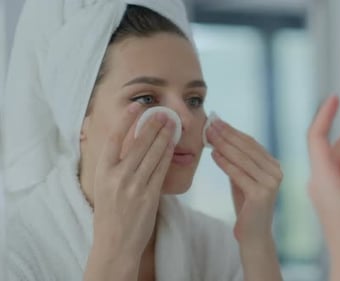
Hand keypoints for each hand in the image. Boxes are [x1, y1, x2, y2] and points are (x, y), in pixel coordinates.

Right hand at [85, 103, 175, 279]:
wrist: (115, 242)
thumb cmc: (109, 212)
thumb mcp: (103, 185)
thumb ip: (113, 164)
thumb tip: (126, 140)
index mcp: (102, 171)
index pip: (114, 138)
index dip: (126, 119)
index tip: (136, 106)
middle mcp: (117, 176)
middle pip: (139, 143)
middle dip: (153, 125)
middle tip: (163, 112)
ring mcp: (134, 186)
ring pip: (153, 154)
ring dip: (164, 136)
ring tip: (171, 124)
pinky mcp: (150, 195)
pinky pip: (161, 169)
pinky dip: (168, 154)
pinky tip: (173, 144)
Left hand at [206, 119, 282, 245]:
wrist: (253, 234)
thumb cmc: (246, 205)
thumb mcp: (242, 177)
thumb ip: (237, 160)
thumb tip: (220, 135)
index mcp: (273, 165)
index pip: (250, 143)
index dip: (232, 130)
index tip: (216, 120)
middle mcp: (276, 171)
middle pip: (247, 148)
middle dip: (226, 134)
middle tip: (209, 123)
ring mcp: (271, 183)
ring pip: (242, 159)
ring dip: (223, 145)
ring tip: (208, 135)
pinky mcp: (262, 194)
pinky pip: (239, 174)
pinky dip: (225, 163)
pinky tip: (213, 155)